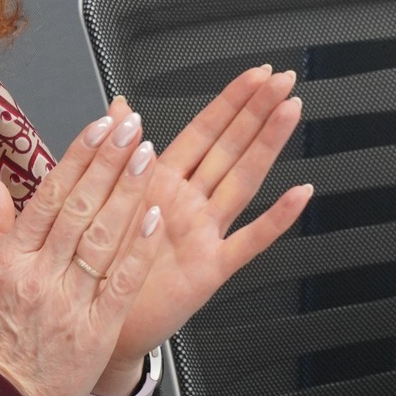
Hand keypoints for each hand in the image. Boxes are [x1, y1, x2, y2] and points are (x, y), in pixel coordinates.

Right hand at [0, 109, 164, 395]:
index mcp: (10, 260)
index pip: (49, 196)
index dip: (78, 158)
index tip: (100, 127)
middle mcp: (39, 275)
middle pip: (79, 208)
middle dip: (109, 162)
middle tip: (131, 127)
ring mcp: (69, 302)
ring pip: (102, 238)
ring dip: (128, 193)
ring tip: (148, 156)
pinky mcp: (95, 329)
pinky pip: (121, 282)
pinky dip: (137, 248)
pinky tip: (153, 217)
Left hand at [104, 69, 310, 369]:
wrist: (97, 321)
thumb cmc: (103, 262)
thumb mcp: (103, 199)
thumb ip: (116, 150)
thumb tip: (117, 106)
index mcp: (163, 182)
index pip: (203, 131)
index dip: (230, 101)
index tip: (255, 74)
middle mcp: (190, 203)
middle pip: (230, 148)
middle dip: (257, 111)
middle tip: (284, 80)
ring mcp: (205, 233)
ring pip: (243, 181)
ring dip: (267, 146)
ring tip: (290, 112)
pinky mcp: (211, 268)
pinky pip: (249, 241)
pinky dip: (275, 219)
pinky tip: (298, 195)